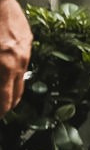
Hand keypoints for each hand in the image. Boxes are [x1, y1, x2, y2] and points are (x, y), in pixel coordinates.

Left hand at [0, 0, 29, 114]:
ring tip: (2, 93)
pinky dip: (13, 71)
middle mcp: (18, 61)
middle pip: (16, 93)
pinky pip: (22, 61)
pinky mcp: (26, 38)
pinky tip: (4, 69)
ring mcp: (24, 49)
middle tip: (1, 111)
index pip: (5, 98)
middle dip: (7, 105)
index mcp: (4, 66)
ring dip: (10, 88)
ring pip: (20, 77)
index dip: (1, 110)